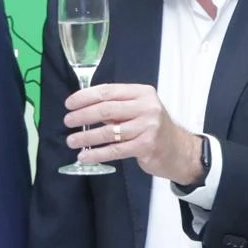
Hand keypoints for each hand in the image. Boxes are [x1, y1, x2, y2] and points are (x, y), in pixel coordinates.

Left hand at [65, 82, 202, 183]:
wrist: (179, 150)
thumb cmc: (154, 128)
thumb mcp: (139, 110)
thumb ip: (117, 107)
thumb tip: (84, 108)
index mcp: (142, 93)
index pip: (109, 91)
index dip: (86, 97)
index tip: (69, 104)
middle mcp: (147, 107)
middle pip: (107, 109)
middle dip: (83, 115)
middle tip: (68, 121)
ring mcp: (148, 127)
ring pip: (109, 131)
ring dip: (86, 137)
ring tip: (72, 140)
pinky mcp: (146, 146)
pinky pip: (115, 150)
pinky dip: (97, 153)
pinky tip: (85, 156)